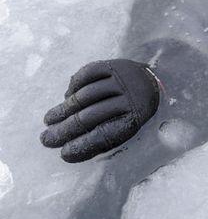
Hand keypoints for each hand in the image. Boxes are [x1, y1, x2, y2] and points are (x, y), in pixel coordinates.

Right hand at [40, 59, 160, 161]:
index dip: (82, 145)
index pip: (104, 135)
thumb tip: (69, 150)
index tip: (63, 153)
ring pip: (84, 97)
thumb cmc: (130, 112)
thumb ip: (103, 137)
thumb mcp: (125, 126)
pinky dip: (73, 88)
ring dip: (63, 110)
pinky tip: (67, 98)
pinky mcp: (112, 65)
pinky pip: (86, 76)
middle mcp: (129, 99)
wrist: (150, 82)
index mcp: (134, 119)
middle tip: (46, 139)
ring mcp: (121, 80)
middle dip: (64, 130)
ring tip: (50, 120)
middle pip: (89, 117)